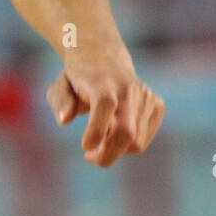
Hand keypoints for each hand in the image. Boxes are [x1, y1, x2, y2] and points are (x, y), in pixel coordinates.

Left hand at [46, 50, 164, 166]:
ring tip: (98, 139)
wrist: (104, 57)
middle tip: (90, 157)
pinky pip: (143, 139)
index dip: (97, 129)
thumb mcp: (59, 86)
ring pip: (136, 141)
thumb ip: (59, 101)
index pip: (105, 105)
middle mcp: (128, 87)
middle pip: (126, 132)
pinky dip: (127, 144)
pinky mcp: (157, 104)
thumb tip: (65, 120)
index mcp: (102, 81)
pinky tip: (114, 132)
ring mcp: (146, 95)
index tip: (86, 147)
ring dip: (114, 150)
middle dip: (107, 153)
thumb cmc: (77, 78)